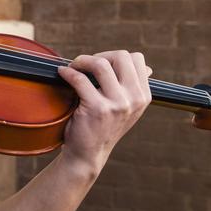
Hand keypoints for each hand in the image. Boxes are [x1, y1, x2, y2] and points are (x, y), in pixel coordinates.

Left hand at [56, 50, 151, 174]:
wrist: (88, 154)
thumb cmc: (103, 127)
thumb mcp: (127, 108)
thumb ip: (133, 87)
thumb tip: (147, 67)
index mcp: (143, 96)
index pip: (137, 59)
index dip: (114, 57)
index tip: (100, 64)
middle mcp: (134, 99)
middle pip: (121, 56)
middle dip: (99, 55)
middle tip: (84, 64)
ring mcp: (117, 104)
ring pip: (101, 64)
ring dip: (82, 61)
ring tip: (73, 67)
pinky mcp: (97, 109)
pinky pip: (80, 79)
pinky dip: (68, 73)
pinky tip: (63, 74)